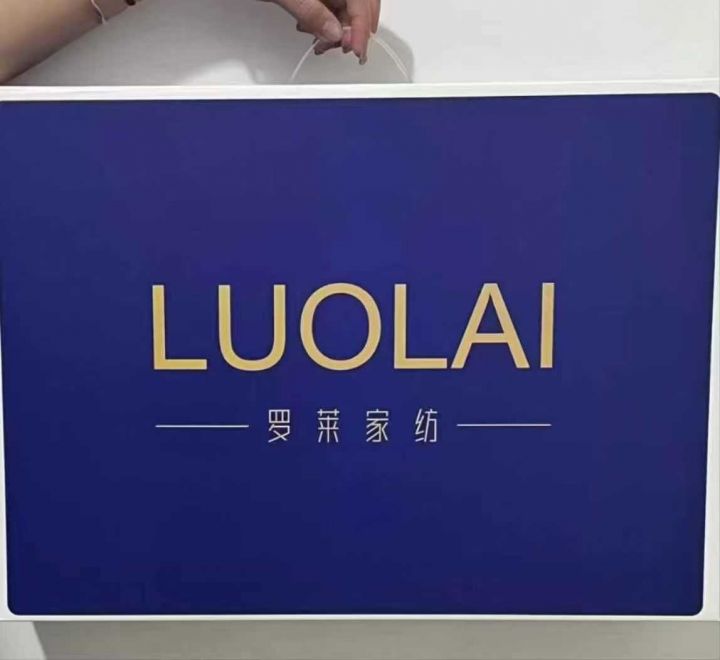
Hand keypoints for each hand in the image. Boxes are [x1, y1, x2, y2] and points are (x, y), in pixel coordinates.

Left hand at [263, 0, 380, 62]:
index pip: (360, 0)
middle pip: (360, 3)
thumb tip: (334, 33)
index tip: (356, 50)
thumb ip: (312, 12)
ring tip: (321, 42)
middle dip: (352, 29)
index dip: (361, 27)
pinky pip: (333, 4)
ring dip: (339, 28)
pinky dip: (327, 20)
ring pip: (347, 6)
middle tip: (338, 48)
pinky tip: (314, 29)